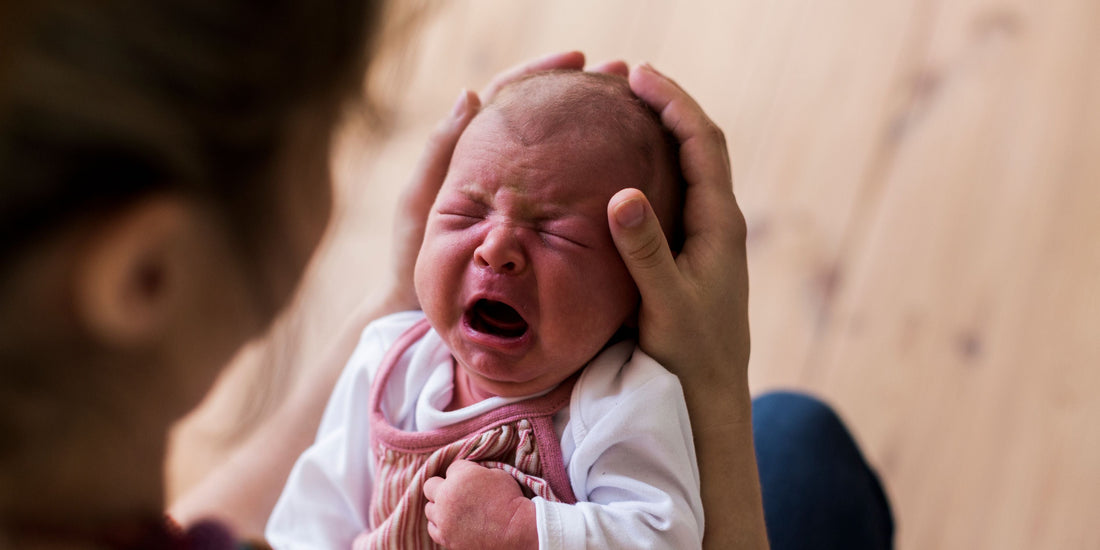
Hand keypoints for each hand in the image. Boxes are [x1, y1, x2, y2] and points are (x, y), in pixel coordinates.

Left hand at [382, 51, 626, 313]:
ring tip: (635, 110)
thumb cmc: (415, 258)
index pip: (511, 96)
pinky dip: (595, 176)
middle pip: (546, 118)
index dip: (542, 73)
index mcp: (473, 152)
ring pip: (563, 154)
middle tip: (621, 76)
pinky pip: (571, 194)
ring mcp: (525, 198)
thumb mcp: (421, 202)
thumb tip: (471, 94)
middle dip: (583, 93)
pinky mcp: (541, 226)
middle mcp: (504, 168)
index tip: (577, 60)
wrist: (425, 312)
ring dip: (596, 128)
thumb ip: (440, 152)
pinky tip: (627, 169)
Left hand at [422, 460, 536, 549]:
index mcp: (460, 476)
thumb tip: (469, 474)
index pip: (451, 468)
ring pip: (429, 508)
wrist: (516, 531)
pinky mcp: (445, 537)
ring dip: (440, 506)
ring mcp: (443, 519)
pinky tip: (452, 523)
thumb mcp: (497, 474)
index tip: (473, 480)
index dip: (463, 473)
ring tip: (455, 510)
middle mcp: (446, 496)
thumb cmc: (511, 501)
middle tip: (456, 492)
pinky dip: (440, 524)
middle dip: (442, 486)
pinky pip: (433, 528)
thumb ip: (476, 471)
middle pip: (430, 485)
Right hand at [610, 63, 767, 549]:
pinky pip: (677, 193)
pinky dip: (655, 165)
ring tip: (625, 108)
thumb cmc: (689, 354)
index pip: (702, 144)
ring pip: (689, 167)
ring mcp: (708, 237)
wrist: (711, 395)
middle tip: (627, 78)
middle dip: (668, 105)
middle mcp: (719, 223)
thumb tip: (623, 194)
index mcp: (719, 224)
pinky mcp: (693, 253)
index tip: (639, 74)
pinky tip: (625, 168)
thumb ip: (644, 251)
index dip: (673, 103)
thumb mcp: (664, 303)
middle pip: (700, 145)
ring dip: (663, 132)